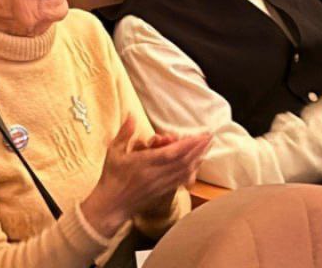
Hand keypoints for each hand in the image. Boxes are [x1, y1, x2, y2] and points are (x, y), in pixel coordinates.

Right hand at [81, 116, 210, 237]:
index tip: (200, 134)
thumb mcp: (114, 151)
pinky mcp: (162, 192)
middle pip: (183, 161)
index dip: (188, 144)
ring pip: (184, 171)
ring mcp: (160, 185)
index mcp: (144, 163)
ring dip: (198, 158)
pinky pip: (181, 181)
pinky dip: (191, 171)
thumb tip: (131, 115)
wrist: (111, 206)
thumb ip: (124, 133)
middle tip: (210, 136)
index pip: (172, 153)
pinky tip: (197, 164)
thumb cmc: (111, 177)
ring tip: (207, 147)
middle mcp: (155, 175)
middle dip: (198, 148)